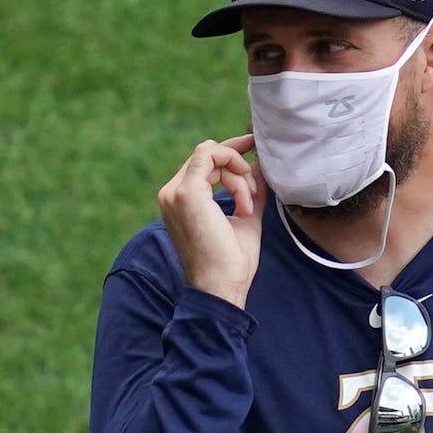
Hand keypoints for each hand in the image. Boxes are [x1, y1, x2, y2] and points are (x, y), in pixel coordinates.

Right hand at [157, 134, 263, 307]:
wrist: (221, 288)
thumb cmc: (232, 262)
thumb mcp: (246, 217)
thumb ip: (251, 191)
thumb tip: (260, 166)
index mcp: (180, 200)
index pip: (203, 161)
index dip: (230, 150)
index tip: (254, 144)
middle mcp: (171, 193)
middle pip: (207, 154)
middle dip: (239, 166)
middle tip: (253, 195)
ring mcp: (175, 192)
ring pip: (210, 153)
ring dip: (238, 174)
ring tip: (248, 206)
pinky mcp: (186, 192)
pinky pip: (211, 156)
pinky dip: (235, 175)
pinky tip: (244, 202)